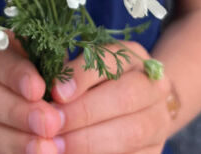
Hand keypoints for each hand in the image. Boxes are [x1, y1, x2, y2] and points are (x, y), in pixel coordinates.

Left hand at [50, 42, 173, 153]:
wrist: (136, 106)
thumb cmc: (96, 82)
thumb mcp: (83, 69)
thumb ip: (67, 74)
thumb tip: (42, 89)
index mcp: (133, 57)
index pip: (108, 60)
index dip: (81, 77)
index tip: (56, 92)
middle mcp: (153, 86)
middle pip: (123, 97)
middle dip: (83, 113)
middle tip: (51, 124)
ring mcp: (159, 120)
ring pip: (130, 133)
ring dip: (89, 142)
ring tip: (57, 146)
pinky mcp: (155, 151)